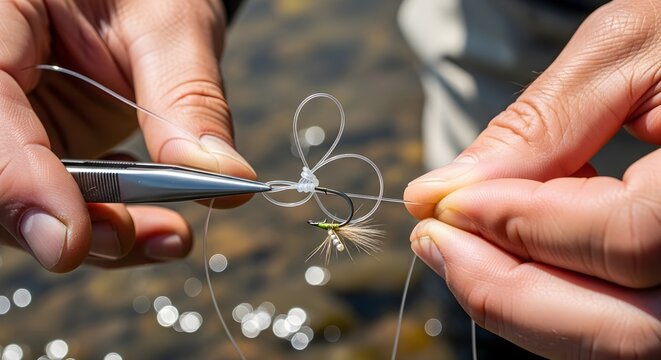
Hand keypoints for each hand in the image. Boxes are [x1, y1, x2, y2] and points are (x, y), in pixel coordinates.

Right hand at [0, 0, 254, 270]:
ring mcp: (16, 120)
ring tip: (170, 236)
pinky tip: (156, 213)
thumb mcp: (174, 25)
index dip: (16, 179)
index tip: (71, 238)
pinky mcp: (44, 150)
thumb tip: (225, 179)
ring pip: (27, 201)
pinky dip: (113, 220)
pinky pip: (64, 201)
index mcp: (1, 16)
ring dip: (100, 231)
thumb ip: (188, 98)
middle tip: (137, 238)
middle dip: (66, 217)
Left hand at [405, 1, 660, 357]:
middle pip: (622, 329)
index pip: (626, 241)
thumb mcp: (634, 51)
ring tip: (458, 249)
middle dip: (506, 291)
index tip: (441, 205)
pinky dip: (557, 290)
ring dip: (522, 300)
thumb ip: (541, 124)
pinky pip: (624, 315)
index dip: (518, 227)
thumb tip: (445, 187)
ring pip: (619, 337)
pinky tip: (516, 248)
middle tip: (435, 244)